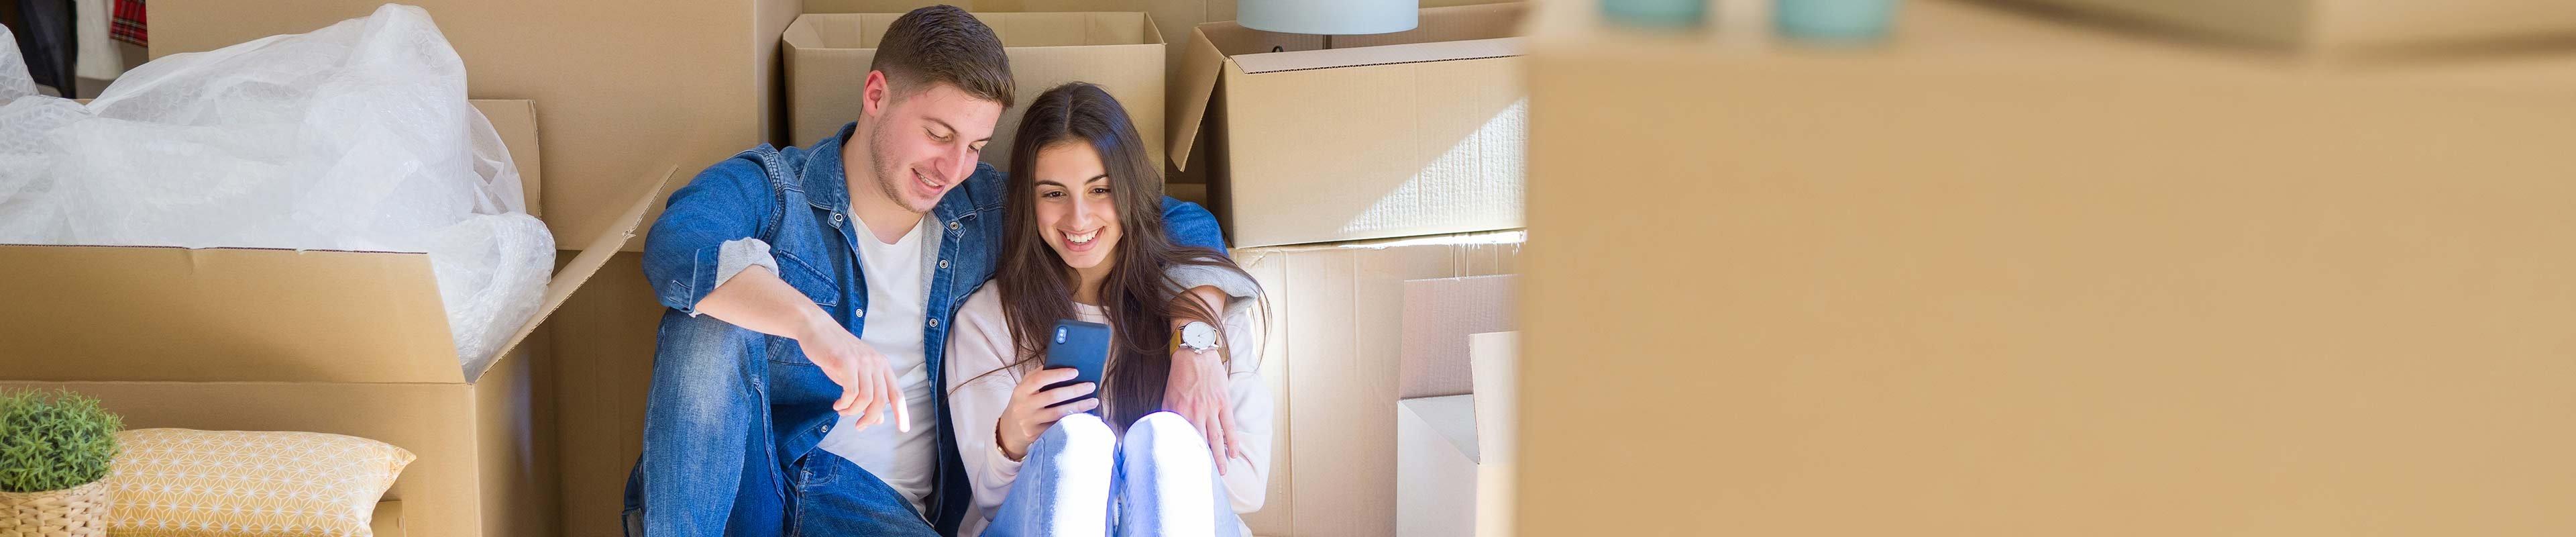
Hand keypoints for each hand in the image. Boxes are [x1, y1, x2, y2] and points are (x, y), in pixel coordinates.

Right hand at [795, 314, 908, 432]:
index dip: (902, 413)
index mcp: (882, 365)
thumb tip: (878, 420)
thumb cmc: (835, 354)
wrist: (816, 328)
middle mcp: (875, 362)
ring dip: (853, 411)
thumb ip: (868, 395)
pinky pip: (851, 392)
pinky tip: (837, 404)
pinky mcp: (846, 362)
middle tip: (858, 426)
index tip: (904, 429)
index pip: (897, 393)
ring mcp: (861, 361)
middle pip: (881, 400)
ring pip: (865, 398)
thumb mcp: (854, 376)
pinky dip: (844, 403)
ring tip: (842, 411)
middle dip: (869, 418)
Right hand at [998, 368, 1097, 460]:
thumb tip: (1061, 364)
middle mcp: (1025, 406)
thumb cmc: (1022, 403)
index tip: (1075, 372)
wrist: (1010, 430)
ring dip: (1079, 406)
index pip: (1040, 379)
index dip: (1058, 375)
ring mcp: (1031, 422)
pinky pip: (1058, 426)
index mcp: (1021, 390)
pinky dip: (1073, 420)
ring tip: (1094, 401)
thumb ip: (1038, 376)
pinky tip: (1084, 415)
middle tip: (1091, 385)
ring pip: (1059, 413)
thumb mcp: (1023, 388)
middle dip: (1075, 390)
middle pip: (1053, 396)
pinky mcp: (1037, 435)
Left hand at [1164, 346, 1245, 473]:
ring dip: (1219, 457)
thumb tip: (1161, 428)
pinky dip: (1232, 441)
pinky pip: (1229, 425)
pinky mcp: (1223, 402)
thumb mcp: (1167, 393)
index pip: (1181, 439)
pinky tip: (1234, 453)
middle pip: (1200, 443)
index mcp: (1178, 411)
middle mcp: (1194, 412)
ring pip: (1216, 438)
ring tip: (1222, 472)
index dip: (1184, 455)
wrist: (1195, 350)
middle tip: (1205, 479)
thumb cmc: (1179, 372)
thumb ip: (1166, 412)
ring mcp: (1211, 408)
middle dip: (1203, 462)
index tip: (1185, 470)